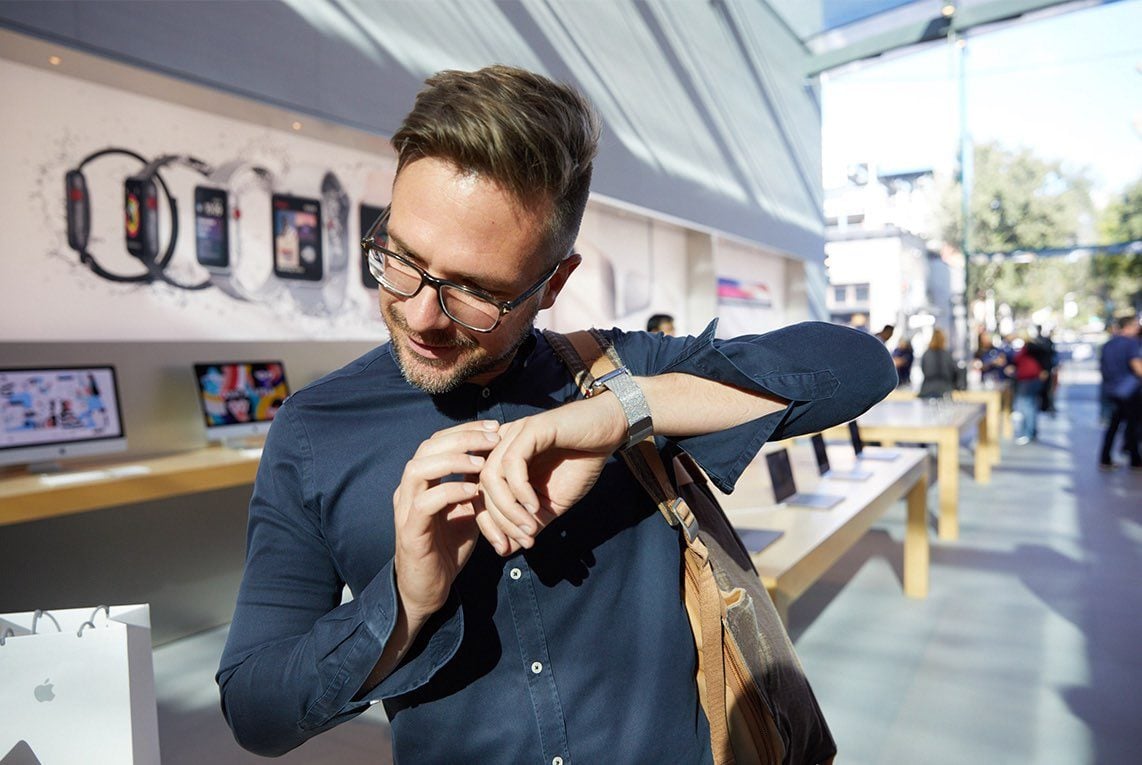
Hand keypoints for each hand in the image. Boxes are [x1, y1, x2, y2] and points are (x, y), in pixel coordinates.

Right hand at [392, 420, 500, 624]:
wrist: (427, 590)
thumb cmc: (447, 550)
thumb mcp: (467, 512)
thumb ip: (476, 488)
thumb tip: (500, 463)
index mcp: (421, 482)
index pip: (437, 441)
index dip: (465, 430)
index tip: (494, 428)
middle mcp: (408, 490)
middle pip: (427, 447)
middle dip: (463, 437)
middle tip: (493, 437)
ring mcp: (405, 509)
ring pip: (418, 468)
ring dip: (452, 460)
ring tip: (482, 462)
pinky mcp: (410, 531)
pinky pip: (425, 503)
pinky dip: (450, 491)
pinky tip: (473, 491)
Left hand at [476, 394, 626, 554]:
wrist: (609, 432)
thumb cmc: (581, 463)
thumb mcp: (552, 502)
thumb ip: (529, 522)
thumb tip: (507, 549)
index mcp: (501, 461)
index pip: (478, 494)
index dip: (487, 525)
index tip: (504, 549)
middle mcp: (500, 445)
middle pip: (480, 488)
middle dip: (497, 521)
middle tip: (523, 539)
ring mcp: (513, 434)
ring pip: (491, 476)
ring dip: (508, 508)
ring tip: (530, 527)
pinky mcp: (530, 429)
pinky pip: (512, 463)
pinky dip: (520, 489)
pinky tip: (535, 505)